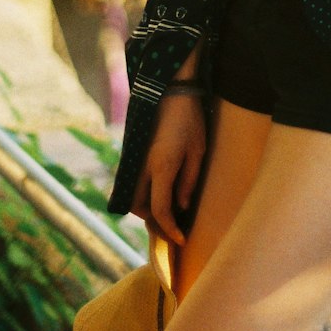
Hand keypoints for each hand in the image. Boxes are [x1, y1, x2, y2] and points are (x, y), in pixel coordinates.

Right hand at [130, 94, 206, 245]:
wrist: (169, 90)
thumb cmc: (189, 119)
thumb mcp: (197, 151)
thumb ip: (189, 181)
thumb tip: (182, 207)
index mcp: (161, 168)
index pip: (160, 211)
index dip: (170, 229)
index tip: (181, 240)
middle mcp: (142, 168)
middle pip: (139, 209)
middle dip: (154, 222)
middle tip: (173, 228)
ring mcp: (135, 161)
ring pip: (133, 198)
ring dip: (147, 209)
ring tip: (168, 213)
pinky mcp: (133, 155)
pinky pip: (133, 184)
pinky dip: (143, 194)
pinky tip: (161, 193)